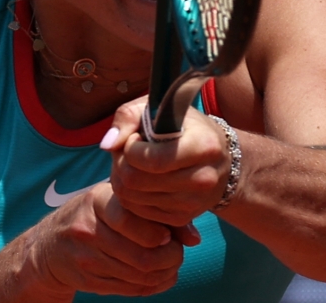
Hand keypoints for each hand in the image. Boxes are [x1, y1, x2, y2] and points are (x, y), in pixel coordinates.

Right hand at [26, 181, 187, 298]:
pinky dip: (153, 285)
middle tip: (177, 252)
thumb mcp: (114, 200)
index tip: (166, 234)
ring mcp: (86, 257)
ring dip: (165, 274)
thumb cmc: (93, 215)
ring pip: (139, 276)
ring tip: (171, 263)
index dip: (156, 232)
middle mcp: (88, 229)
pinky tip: (159, 276)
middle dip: (170, 258)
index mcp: (97, 201)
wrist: (50, 245)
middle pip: (141, 255)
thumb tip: (194, 238)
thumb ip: (153, 211)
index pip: (128, 218)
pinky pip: (131, 289)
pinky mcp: (89, 280)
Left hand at [102, 100, 229, 226]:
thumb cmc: (182, 126)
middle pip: (135, 180)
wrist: (218, 159)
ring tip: (133, 164)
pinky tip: (141, 178)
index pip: (152, 160)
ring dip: (121, 178)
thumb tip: (107, 145)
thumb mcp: (158, 107)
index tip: (135, 138)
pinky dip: (130, 194)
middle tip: (128, 151)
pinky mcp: (181, 217)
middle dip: (120, 163)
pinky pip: (137, 211)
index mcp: (204, 146)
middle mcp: (203, 178)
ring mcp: (193, 202)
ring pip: (130, 198)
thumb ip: (128, 116)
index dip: (130, 148)